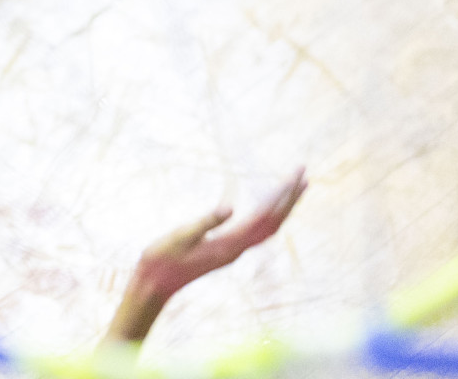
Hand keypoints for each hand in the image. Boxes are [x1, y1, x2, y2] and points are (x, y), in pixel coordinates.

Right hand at [135, 168, 308, 300]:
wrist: (155, 284)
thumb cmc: (163, 258)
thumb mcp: (181, 236)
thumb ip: (206, 223)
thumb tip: (231, 207)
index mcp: (229, 244)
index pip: (265, 217)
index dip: (281, 196)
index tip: (293, 177)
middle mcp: (237, 249)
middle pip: (274, 223)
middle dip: (291, 198)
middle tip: (302, 173)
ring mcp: (234, 252)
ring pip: (269, 229)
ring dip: (284, 208)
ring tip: (296, 188)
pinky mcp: (227, 251)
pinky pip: (258, 232)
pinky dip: (270, 216)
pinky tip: (269, 208)